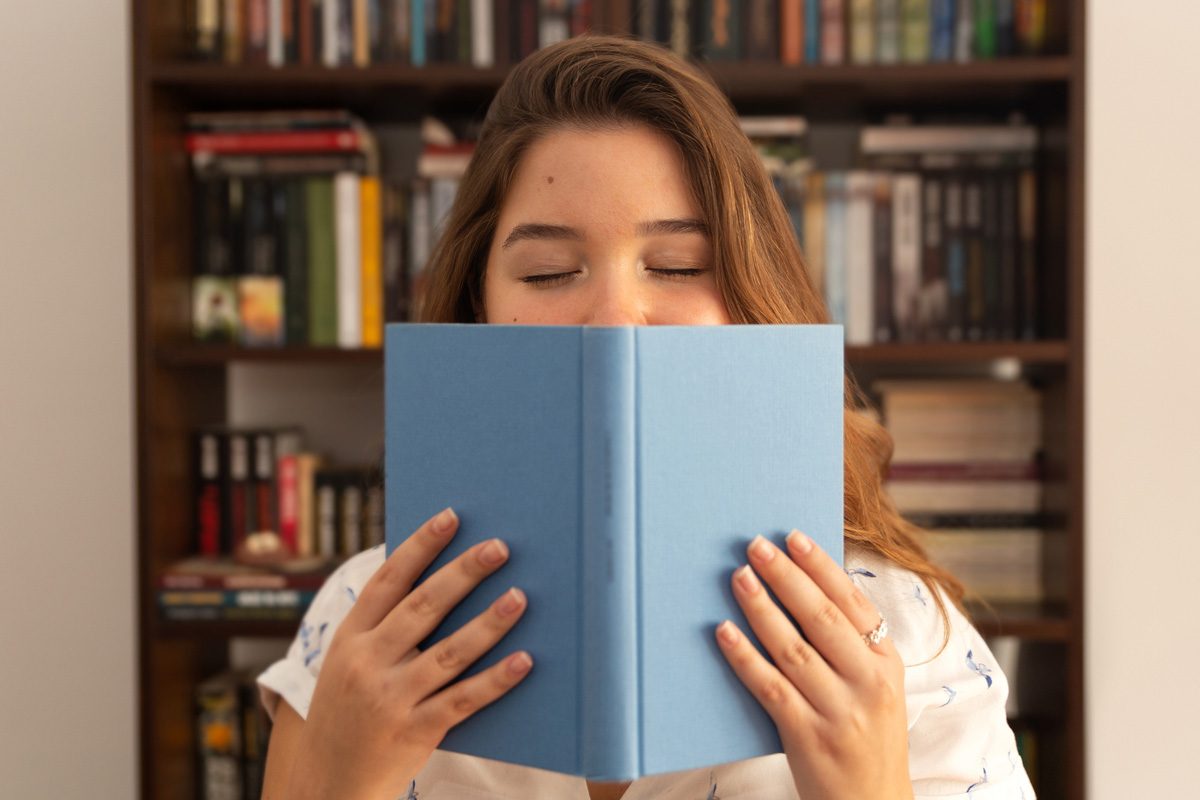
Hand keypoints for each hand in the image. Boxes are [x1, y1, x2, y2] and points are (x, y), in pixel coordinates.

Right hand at [286, 508, 532, 799]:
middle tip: (499, 547)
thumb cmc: (348, 711)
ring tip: (520, 596)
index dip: (420, 547)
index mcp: (350, 638)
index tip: (451, 517)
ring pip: (449, 652)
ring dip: (489, 621)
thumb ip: (382, 627)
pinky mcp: (415, 731)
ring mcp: (391, 698)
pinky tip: (524, 660)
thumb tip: (438, 579)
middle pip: (423, 608)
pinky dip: (495, 679)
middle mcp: (368, 663)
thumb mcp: (346, 663)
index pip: (388, 581)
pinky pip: (463, 700)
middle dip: (463, 573)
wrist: (327, 783)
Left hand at [716, 531, 912, 799]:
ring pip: (793, 648)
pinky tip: (724, 632)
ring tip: (738, 578)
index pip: (853, 603)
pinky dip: (745, 657)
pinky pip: (770, 688)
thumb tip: (804, 586)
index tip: (793, 536)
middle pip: (821, 618)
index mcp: (886, 664)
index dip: (821, 567)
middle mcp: (868, 684)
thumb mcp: (876, 688)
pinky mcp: (809, 737)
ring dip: (762, 608)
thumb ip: (851, 646)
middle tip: (755, 546)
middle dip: (786, 577)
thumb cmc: (866, 739)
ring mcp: (839, 712)